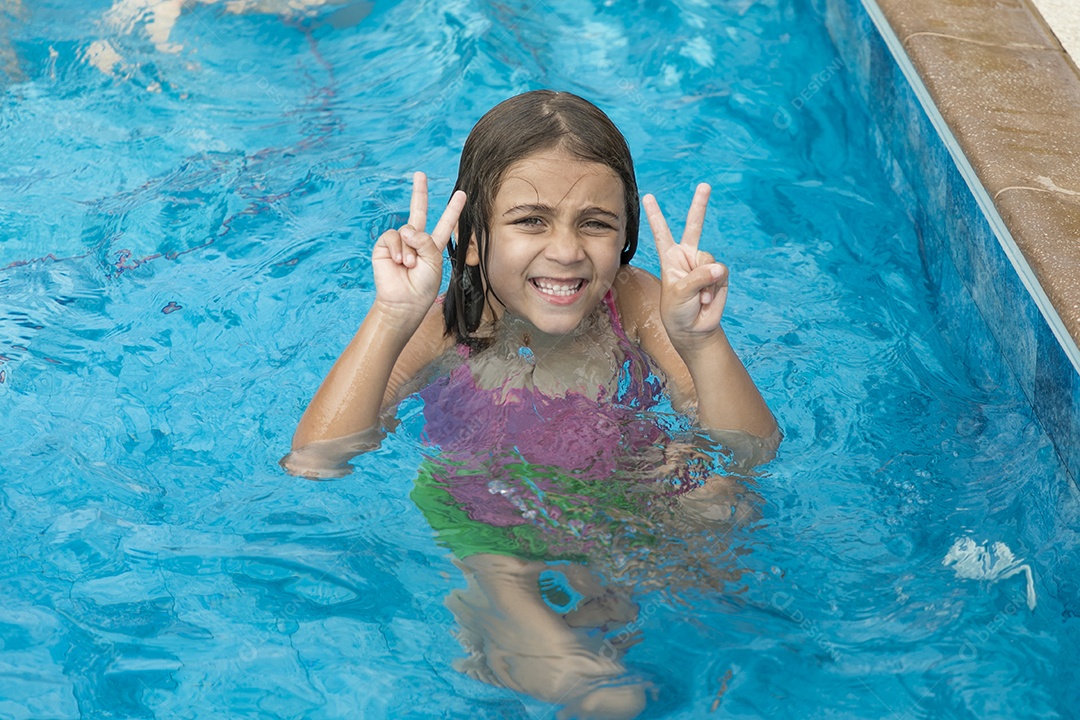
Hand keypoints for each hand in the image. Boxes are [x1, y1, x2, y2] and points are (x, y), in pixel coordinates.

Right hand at [371, 172, 465, 320]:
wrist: (404, 303)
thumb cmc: (422, 287)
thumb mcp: (434, 262)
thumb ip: (426, 242)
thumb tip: (406, 229)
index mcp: (433, 246)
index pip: (445, 224)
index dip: (453, 210)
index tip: (462, 194)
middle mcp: (416, 241)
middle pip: (419, 211)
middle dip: (419, 192)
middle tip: (420, 174)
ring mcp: (400, 242)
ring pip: (407, 230)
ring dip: (409, 250)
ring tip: (409, 266)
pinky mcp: (384, 246)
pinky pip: (393, 236)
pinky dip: (397, 248)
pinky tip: (398, 262)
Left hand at [642, 183, 727, 348]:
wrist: (693, 329)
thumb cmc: (678, 311)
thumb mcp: (679, 293)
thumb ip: (697, 277)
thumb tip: (719, 268)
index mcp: (670, 257)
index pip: (661, 232)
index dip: (655, 215)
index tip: (649, 196)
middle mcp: (687, 256)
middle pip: (694, 225)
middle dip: (700, 205)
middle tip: (705, 185)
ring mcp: (704, 264)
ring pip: (709, 259)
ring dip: (704, 280)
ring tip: (698, 297)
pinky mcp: (719, 274)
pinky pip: (721, 272)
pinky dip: (714, 286)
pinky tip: (706, 298)